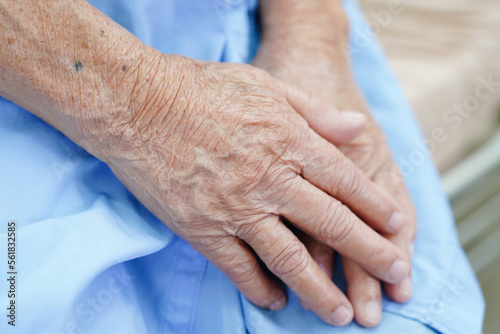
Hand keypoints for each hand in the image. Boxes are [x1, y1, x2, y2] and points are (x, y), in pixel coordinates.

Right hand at [88, 53, 409, 325]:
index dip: (376, 207)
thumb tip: (357, 129)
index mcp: (290, 142)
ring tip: (341, 314)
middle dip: (369, 252)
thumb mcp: (266, 85)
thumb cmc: (202, 87)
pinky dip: (260, 289)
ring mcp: (237, 208)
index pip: (347, 182)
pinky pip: (239, 269)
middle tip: (394, 273)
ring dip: (319, 290)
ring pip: (290, 258)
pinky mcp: (202, 229)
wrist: (137, 103)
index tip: (396, 227)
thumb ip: (315, 111)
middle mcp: (271, 180)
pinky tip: (275, 301)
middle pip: (331, 224)